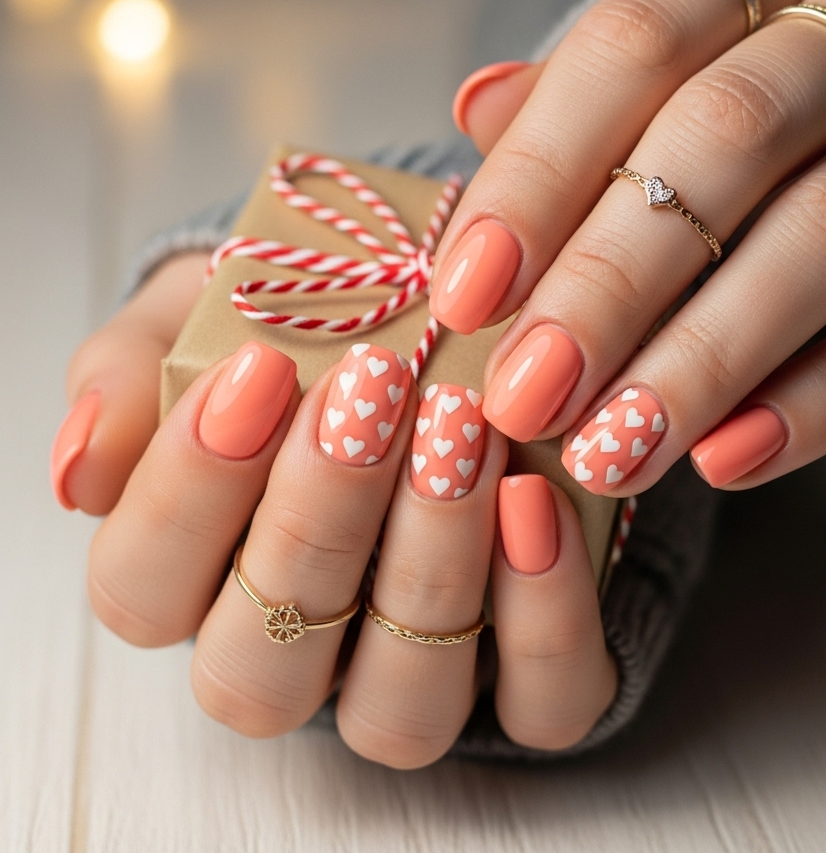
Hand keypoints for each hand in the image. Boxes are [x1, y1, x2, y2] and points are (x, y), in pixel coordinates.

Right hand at [52, 256, 615, 764]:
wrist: (427, 328)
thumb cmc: (300, 337)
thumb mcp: (201, 320)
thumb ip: (131, 378)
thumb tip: (81, 468)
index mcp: (196, 577)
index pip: (144, 591)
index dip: (187, 495)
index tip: (256, 373)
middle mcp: (298, 651)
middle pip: (265, 666)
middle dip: (315, 523)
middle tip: (373, 389)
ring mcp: (411, 676)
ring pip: (400, 705)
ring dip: (429, 566)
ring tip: (460, 432)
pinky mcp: (525, 678)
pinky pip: (540, 703)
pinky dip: (545, 616)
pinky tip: (535, 501)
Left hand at [431, 0, 825, 492]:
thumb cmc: (747, 97)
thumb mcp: (664, 69)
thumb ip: (574, 98)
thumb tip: (478, 108)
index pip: (634, 47)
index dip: (541, 173)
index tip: (466, 295)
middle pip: (729, 138)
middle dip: (612, 279)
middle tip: (527, 396)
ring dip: (707, 356)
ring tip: (614, 452)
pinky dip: (821, 399)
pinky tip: (726, 462)